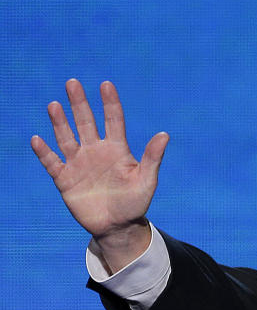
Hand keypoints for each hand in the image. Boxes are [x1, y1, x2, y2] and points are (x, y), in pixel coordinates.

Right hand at [32, 79, 168, 271]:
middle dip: (79, 104)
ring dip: (60, 122)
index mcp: (116, 150)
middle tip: (73, 83)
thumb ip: (153, 158)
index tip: (106, 85)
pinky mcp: (65, 179)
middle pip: (86, 122)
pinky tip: (38, 139)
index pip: (113, 120)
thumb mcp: (147, 181)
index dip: (110, 103)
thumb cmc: (135, 203)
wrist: (118, 226)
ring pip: (66, 138)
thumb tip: (165, 134)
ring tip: (55, 105)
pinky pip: (52, 163)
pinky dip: (44, 152)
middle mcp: (95, 152)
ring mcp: (79, 164)